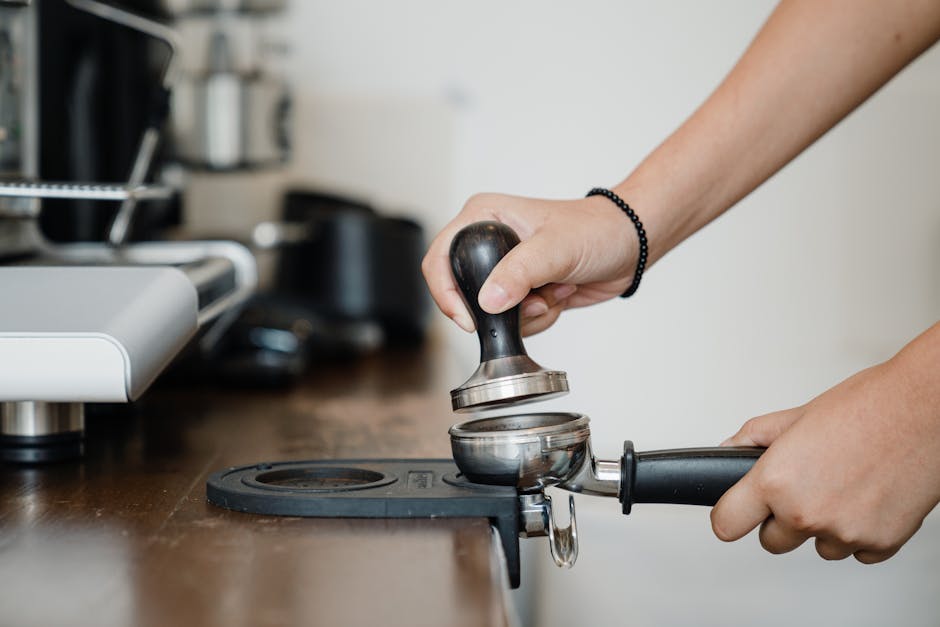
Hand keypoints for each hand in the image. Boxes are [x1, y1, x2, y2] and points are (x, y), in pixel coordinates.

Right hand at [422, 193, 638, 335]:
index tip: (469, 319)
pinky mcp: (522, 290)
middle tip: (533, 298)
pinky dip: (541, 316)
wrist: (629, 246)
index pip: (439, 258)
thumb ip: (519, 273)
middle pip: (464, 293)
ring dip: (528, 313)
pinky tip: (560, 293)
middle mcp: (488, 242)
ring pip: (493, 313)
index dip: (445, 293)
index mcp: (483, 217)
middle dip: (503, 307)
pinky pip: (515, 321)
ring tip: (555, 288)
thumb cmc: (597, 230)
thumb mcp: (555, 248)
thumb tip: (488, 301)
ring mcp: (505, 269)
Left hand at [711, 329, 939, 562]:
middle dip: (780, 519)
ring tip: (842, 483)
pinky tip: (866, 496)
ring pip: (817, 547)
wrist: (923, 411)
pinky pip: (856, 551)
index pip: (726, 524)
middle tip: (803, 485)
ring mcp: (845, 532)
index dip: (730, 517)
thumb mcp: (796, 415)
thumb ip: (754, 438)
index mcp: (776, 481)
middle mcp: (806, 512)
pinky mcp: (880, 543)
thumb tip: (729, 450)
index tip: (737, 512)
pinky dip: (858, 530)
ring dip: (822, 525)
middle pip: (771, 541)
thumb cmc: (867, 407)